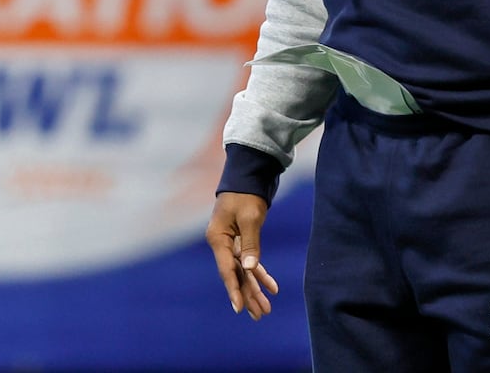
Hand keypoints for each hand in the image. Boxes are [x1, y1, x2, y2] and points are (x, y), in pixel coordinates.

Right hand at [205, 192, 278, 319]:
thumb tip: (250, 269)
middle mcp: (221, 243)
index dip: (234, 290)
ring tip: (265, 309)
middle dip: (248, 295)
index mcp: (217, 238)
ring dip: (255, 288)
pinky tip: (272, 287)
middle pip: (235, 274)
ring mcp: (230, 243)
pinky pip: (250, 261)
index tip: (239, 308)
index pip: (226, 269)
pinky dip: (260, 273)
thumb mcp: (250, 217)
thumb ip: (250, 244)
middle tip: (260, 315)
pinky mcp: (240, 240)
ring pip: (243, 271)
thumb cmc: (245, 194)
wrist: (247, 175)